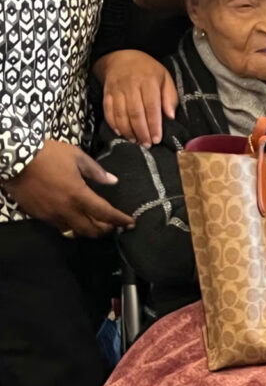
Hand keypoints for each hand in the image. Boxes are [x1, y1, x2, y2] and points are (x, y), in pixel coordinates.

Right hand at [3, 140, 134, 237]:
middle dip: (106, 230)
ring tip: (98, 225)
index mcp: (78, 195)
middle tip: (115, 226)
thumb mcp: (77, 156)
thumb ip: (96, 171)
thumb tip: (113, 181)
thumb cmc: (48, 154)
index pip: (105, 213)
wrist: (13, 158)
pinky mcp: (38, 215)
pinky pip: (59, 226)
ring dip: (89, 230)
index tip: (131, 223)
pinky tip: (76, 219)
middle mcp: (66, 210)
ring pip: (75, 231)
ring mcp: (51, 215)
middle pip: (91, 229)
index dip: (120, 220)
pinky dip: (72, 226)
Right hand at [94, 49, 177, 147]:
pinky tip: (120, 133)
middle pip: (135, 113)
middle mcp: (131, 86)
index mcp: (148, 82)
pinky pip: (108, 111)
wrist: (121, 56)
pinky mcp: (106, 93)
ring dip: (128, 131)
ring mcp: (116, 90)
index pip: (151, 107)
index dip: (154, 125)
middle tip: (147, 144)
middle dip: (141, 131)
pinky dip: (113, 124)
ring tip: (135, 141)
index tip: (156, 139)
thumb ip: (169, 97)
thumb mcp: (165, 78)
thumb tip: (170, 116)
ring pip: (121, 114)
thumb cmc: (148, 70)